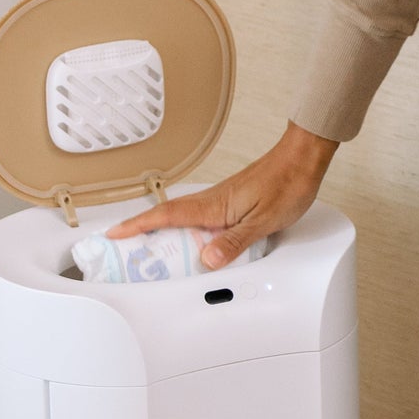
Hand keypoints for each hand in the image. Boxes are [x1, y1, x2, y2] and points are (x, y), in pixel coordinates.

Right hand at [106, 121, 338, 268]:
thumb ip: (235, 241)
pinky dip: (185, 225)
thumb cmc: (288, 183)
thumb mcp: (264, 220)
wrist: (304, 158)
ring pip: (183, 215)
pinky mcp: (232, 199)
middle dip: (141, 228)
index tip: (114, 234)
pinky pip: (199, 214)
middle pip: (169, 215)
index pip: (168, 216)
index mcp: (215, 205)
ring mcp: (222, 198)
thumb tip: (207, 261)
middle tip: (120, 245)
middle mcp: (213, 199)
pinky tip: (191, 238)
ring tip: (147, 247)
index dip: (139, 225)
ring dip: (162, 227)